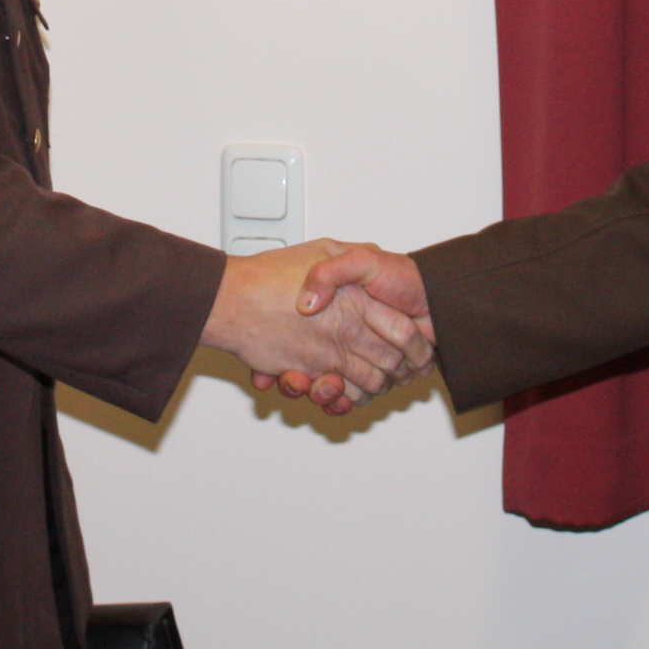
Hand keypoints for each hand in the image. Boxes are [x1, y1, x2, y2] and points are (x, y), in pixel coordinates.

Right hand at [202, 239, 430, 413]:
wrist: (230, 299)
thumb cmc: (270, 274)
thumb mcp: (322, 249)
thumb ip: (350, 259)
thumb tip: (372, 258)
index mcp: (357, 299)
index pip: (404, 330)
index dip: (415, 342)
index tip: (418, 345)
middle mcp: (347, 329)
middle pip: (392, 362)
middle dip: (402, 370)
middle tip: (405, 369)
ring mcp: (329, 355)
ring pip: (370, 384)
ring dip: (375, 387)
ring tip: (375, 375)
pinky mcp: (308, 374)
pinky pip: (340, 397)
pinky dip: (345, 400)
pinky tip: (341, 389)